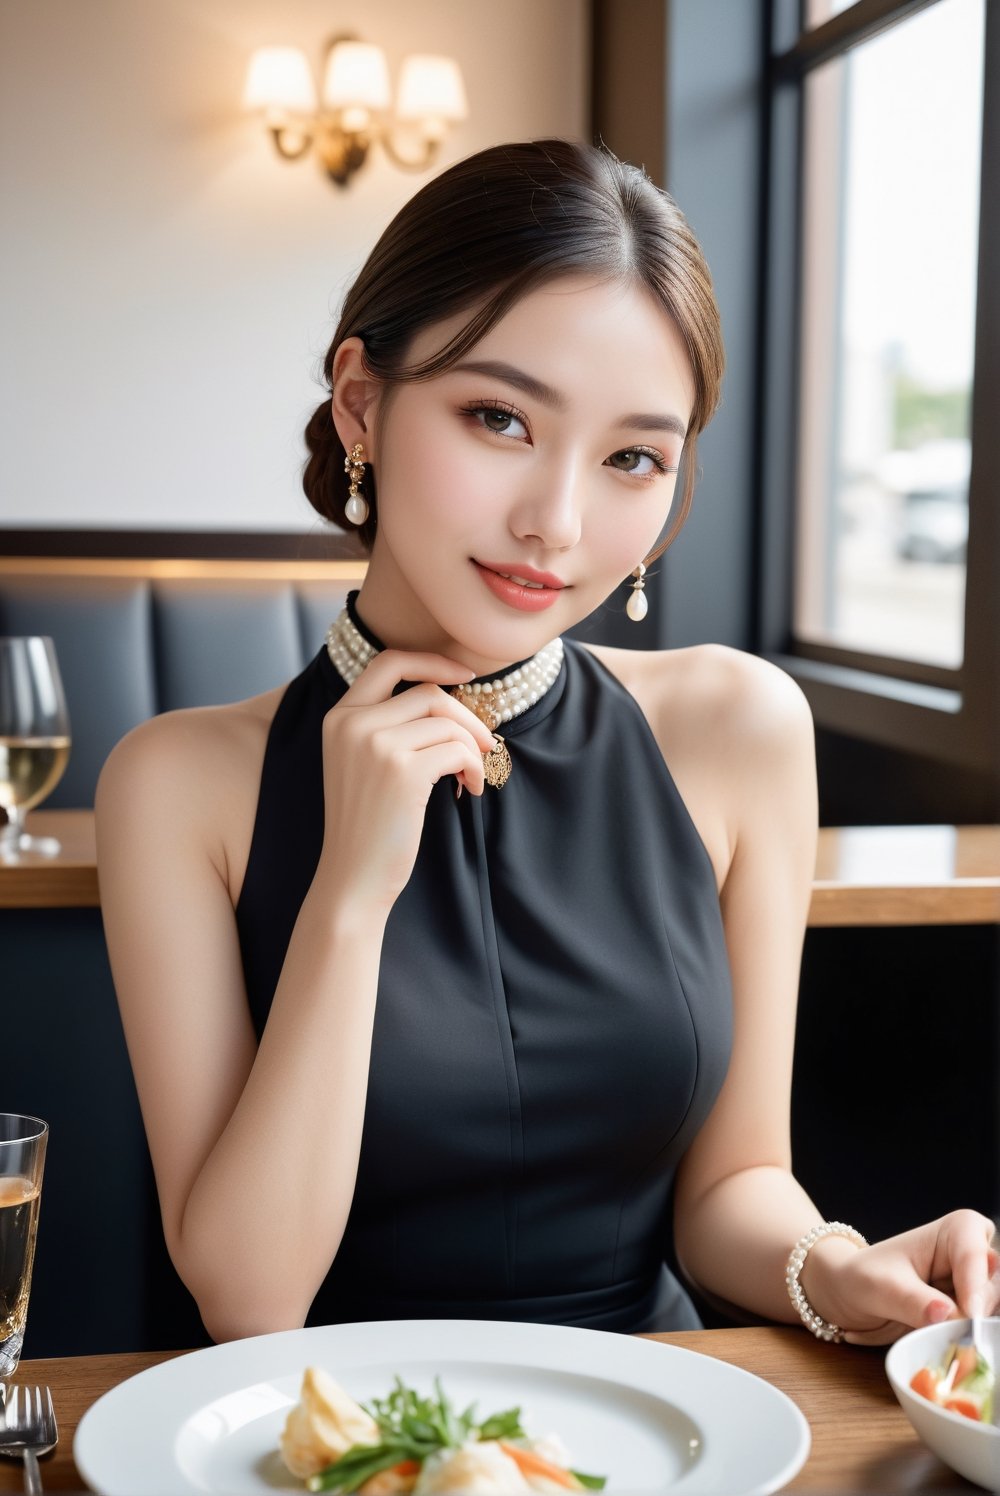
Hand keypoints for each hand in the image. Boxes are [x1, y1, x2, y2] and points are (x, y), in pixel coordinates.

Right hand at [317, 650, 497, 911]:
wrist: (352, 877)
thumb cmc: (367, 826)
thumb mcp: (361, 764)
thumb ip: (387, 726)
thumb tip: (450, 701)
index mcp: (340, 717)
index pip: (389, 661)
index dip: (432, 661)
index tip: (465, 674)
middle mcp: (352, 723)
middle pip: (429, 693)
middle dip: (466, 717)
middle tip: (485, 744)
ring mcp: (375, 745)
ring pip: (447, 723)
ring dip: (471, 749)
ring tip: (471, 777)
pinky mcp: (402, 770)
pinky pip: (457, 751)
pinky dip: (472, 768)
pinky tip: (469, 790)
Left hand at [819, 1210, 999, 1345]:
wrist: (852, 1296)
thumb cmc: (865, 1278)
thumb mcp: (880, 1288)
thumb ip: (914, 1301)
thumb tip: (948, 1314)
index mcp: (957, 1230)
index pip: (976, 1255)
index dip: (975, 1286)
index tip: (969, 1315)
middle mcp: (975, 1255)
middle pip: (992, 1287)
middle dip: (975, 1312)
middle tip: (955, 1333)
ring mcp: (977, 1286)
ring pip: (992, 1311)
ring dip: (972, 1330)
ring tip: (940, 1335)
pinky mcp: (973, 1313)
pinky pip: (986, 1330)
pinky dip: (970, 1341)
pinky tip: (949, 1345)